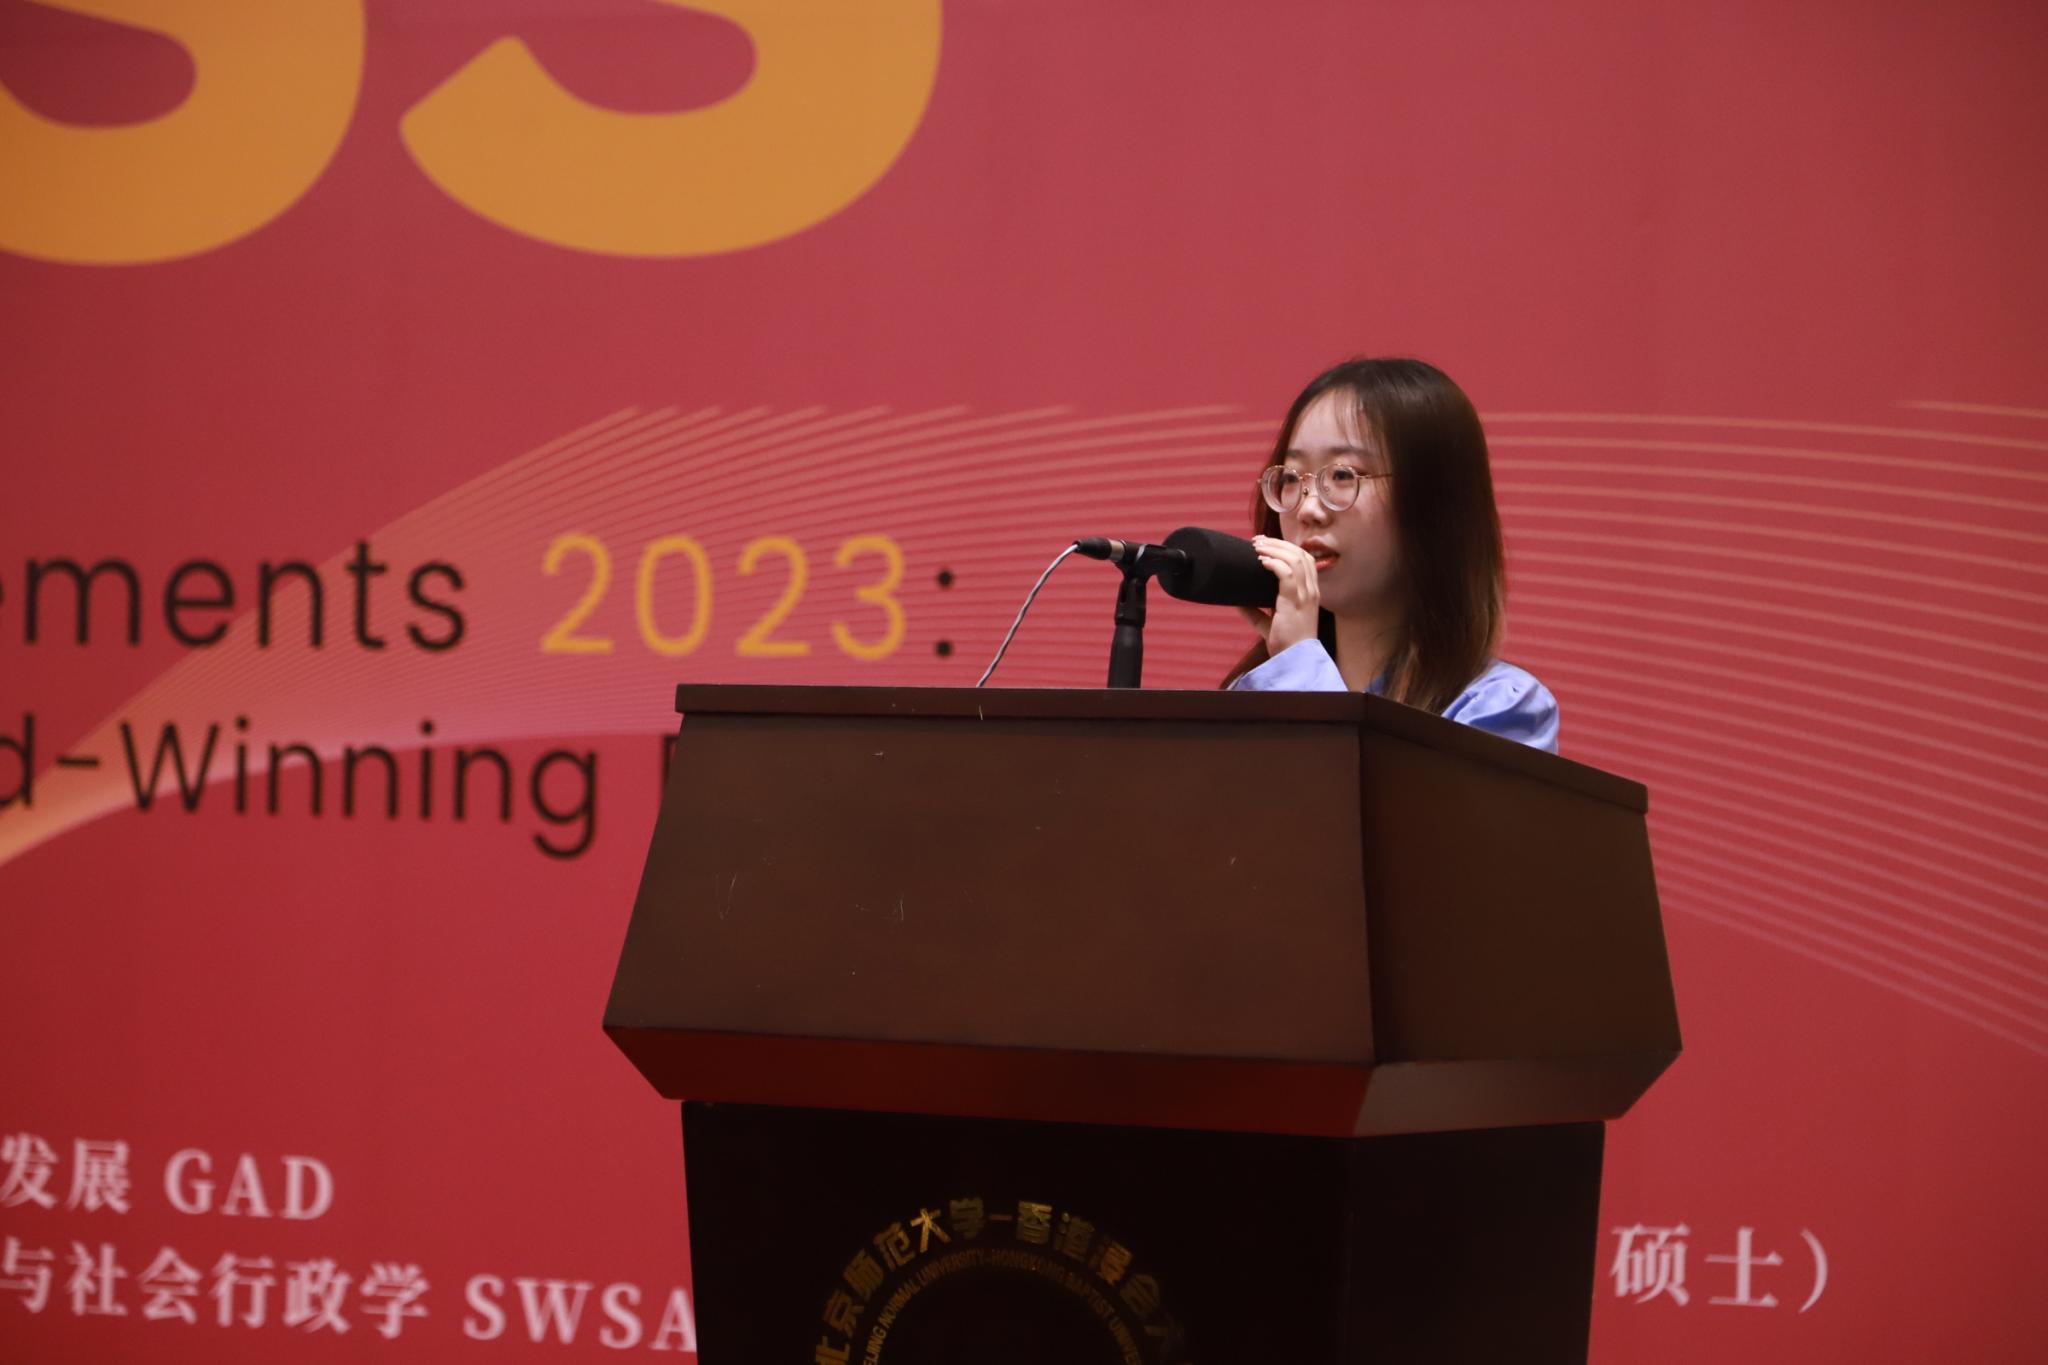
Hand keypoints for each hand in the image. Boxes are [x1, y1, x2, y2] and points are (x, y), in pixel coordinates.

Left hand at [1250, 535, 1319, 653]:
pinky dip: (1275, 564)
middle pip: (1300, 553)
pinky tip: (1262, 562)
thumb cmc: (1286, 643)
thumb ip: (1254, 612)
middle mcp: (1311, 590)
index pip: (1304, 559)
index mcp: (1309, 592)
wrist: (1294, 660)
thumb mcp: (1268, 624)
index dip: (1286, 547)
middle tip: (1257, 541)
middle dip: (1278, 543)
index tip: (1265, 544)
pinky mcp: (1296, 601)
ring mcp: (1306, 595)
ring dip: (1274, 549)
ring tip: (1257, 548)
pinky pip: (1288, 574)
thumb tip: (1235, 601)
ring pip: (1295, 559)